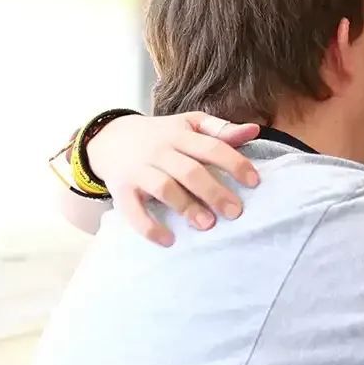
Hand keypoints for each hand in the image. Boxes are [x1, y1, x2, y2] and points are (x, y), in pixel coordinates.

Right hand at [88, 112, 262, 245]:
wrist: (109, 138)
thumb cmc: (160, 134)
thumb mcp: (189, 124)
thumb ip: (220, 130)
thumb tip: (254, 130)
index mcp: (180, 134)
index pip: (211, 147)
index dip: (234, 163)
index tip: (254, 182)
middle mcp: (159, 151)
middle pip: (189, 171)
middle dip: (214, 192)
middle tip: (235, 212)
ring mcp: (139, 171)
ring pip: (164, 188)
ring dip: (186, 207)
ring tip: (207, 225)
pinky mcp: (121, 191)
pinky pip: (133, 211)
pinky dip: (149, 227)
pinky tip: (168, 240)